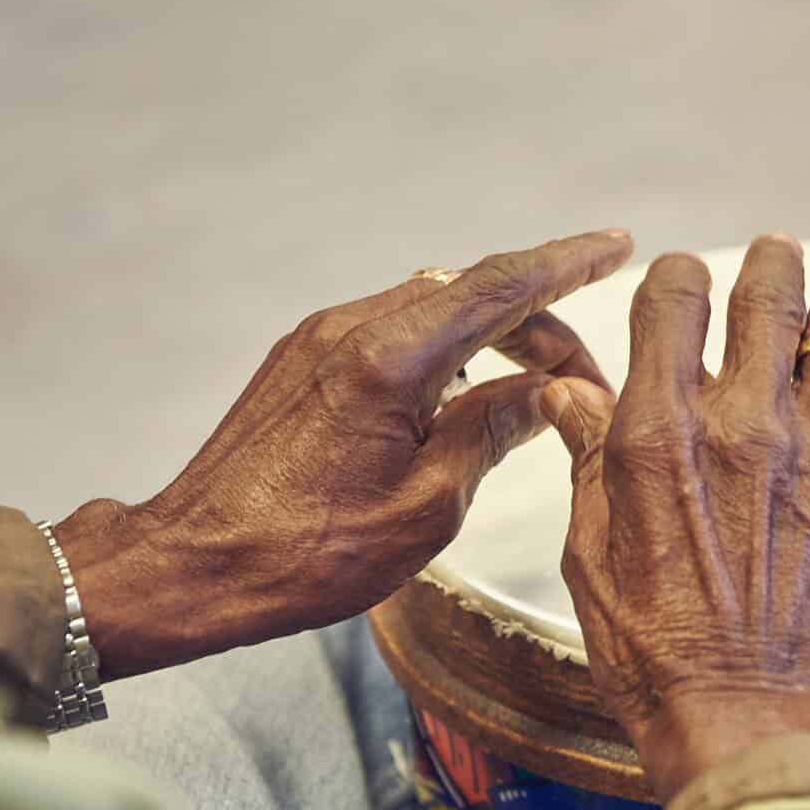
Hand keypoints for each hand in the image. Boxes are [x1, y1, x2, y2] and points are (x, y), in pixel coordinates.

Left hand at [56, 229, 634, 678]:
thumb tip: (542, 393)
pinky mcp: (302, 360)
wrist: (193, 565)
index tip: (616, 245)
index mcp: (389, 360)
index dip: (566, 263)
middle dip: (540, 323)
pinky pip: (394, 329)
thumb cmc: (307, 553)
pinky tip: (467, 388)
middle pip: (470, 293)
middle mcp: (351, 330)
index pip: (498, 287)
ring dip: (493, 332)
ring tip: (537, 384)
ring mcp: (320, 339)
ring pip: (432, 307)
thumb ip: (490, 433)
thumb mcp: (427, 507)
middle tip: (587, 378)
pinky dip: (447, 346)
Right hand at [541, 235, 809, 799]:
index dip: (676, 278)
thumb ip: (587, 459)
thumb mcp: (589, 553)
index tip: (681, 281)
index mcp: (660, 430)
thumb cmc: (653, 651)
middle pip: (763, 297)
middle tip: (775, 253)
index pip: (673, 302)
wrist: (747, 718)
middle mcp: (744, 422)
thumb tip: (567, 392)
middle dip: (766, 265)